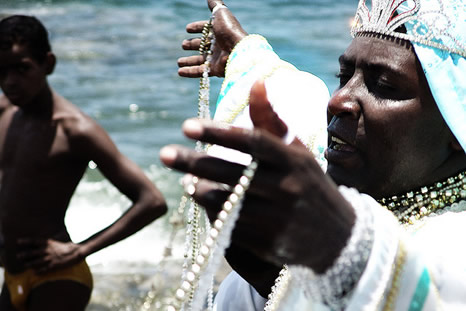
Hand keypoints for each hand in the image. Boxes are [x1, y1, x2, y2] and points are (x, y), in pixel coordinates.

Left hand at [16, 238, 82, 273]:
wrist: (78, 251)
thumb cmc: (71, 246)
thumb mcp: (61, 242)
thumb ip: (53, 244)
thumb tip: (49, 243)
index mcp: (50, 243)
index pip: (35, 241)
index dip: (26, 241)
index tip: (18, 241)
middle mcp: (48, 250)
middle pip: (34, 252)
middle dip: (25, 254)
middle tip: (18, 256)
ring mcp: (51, 258)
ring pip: (37, 262)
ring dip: (30, 264)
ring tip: (25, 266)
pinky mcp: (54, 265)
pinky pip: (44, 269)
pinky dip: (39, 271)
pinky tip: (35, 273)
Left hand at [160, 81, 354, 273]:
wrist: (340, 239)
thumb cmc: (310, 185)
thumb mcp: (298, 152)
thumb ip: (272, 120)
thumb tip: (255, 82)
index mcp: (294, 160)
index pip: (252, 142)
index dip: (218, 133)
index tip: (187, 127)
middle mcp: (286, 187)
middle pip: (231, 173)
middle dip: (193, 162)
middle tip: (163, 153)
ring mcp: (277, 218)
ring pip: (226, 202)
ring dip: (200, 190)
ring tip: (186, 180)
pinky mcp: (269, 243)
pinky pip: (231, 227)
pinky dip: (213, 213)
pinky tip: (204, 202)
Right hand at [177, 0, 247, 76]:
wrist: (238, 50)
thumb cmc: (229, 31)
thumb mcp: (221, 13)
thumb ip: (215, 4)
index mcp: (220, 31)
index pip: (206, 29)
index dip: (197, 28)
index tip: (188, 29)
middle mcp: (218, 45)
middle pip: (203, 45)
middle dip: (192, 45)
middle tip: (183, 45)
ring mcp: (217, 58)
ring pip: (200, 60)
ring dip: (189, 61)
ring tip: (178, 62)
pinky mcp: (215, 70)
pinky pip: (200, 72)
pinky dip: (189, 72)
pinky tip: (179, 72)